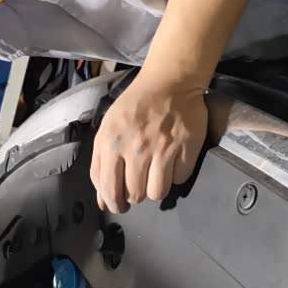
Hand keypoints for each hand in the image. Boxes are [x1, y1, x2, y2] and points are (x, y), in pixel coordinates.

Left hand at [91, 71, 207, 212]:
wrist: (170, 82)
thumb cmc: (134, 107)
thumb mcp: (107, 131)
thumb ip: (101, 167)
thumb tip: (104, 203)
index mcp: (112, 144)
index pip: (110, 189)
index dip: (114, 204)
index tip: (119, 205)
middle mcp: (137, 148)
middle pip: (135, 195)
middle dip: (135, 194)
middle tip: (139, 183)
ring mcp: (163, 149)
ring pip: (157, 193)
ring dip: (155, 188)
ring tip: (155, 173)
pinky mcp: (187, 149)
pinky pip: (179, 179)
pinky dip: (176, 175)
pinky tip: (172, 161)